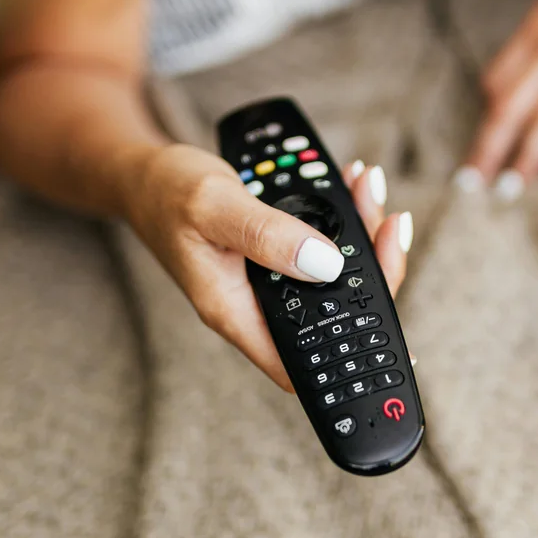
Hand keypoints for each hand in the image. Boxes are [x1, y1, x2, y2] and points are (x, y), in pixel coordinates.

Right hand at [123, 147, 411, 390]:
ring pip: (335, 274)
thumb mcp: (213, 206)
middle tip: (389, 220)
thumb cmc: (166, 192)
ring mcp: (270, 281)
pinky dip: (342, 217)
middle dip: (373, 268)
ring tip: (368, 187)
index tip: (393, 338)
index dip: (350, 362)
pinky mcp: (277, 256)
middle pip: (335, 311)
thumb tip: (325, 264)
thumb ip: (266, 235)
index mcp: (236, 311)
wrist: (144, 175)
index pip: (301, 362)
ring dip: (362, 234)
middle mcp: (258, 304)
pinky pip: (322, 247)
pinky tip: (350, 187)